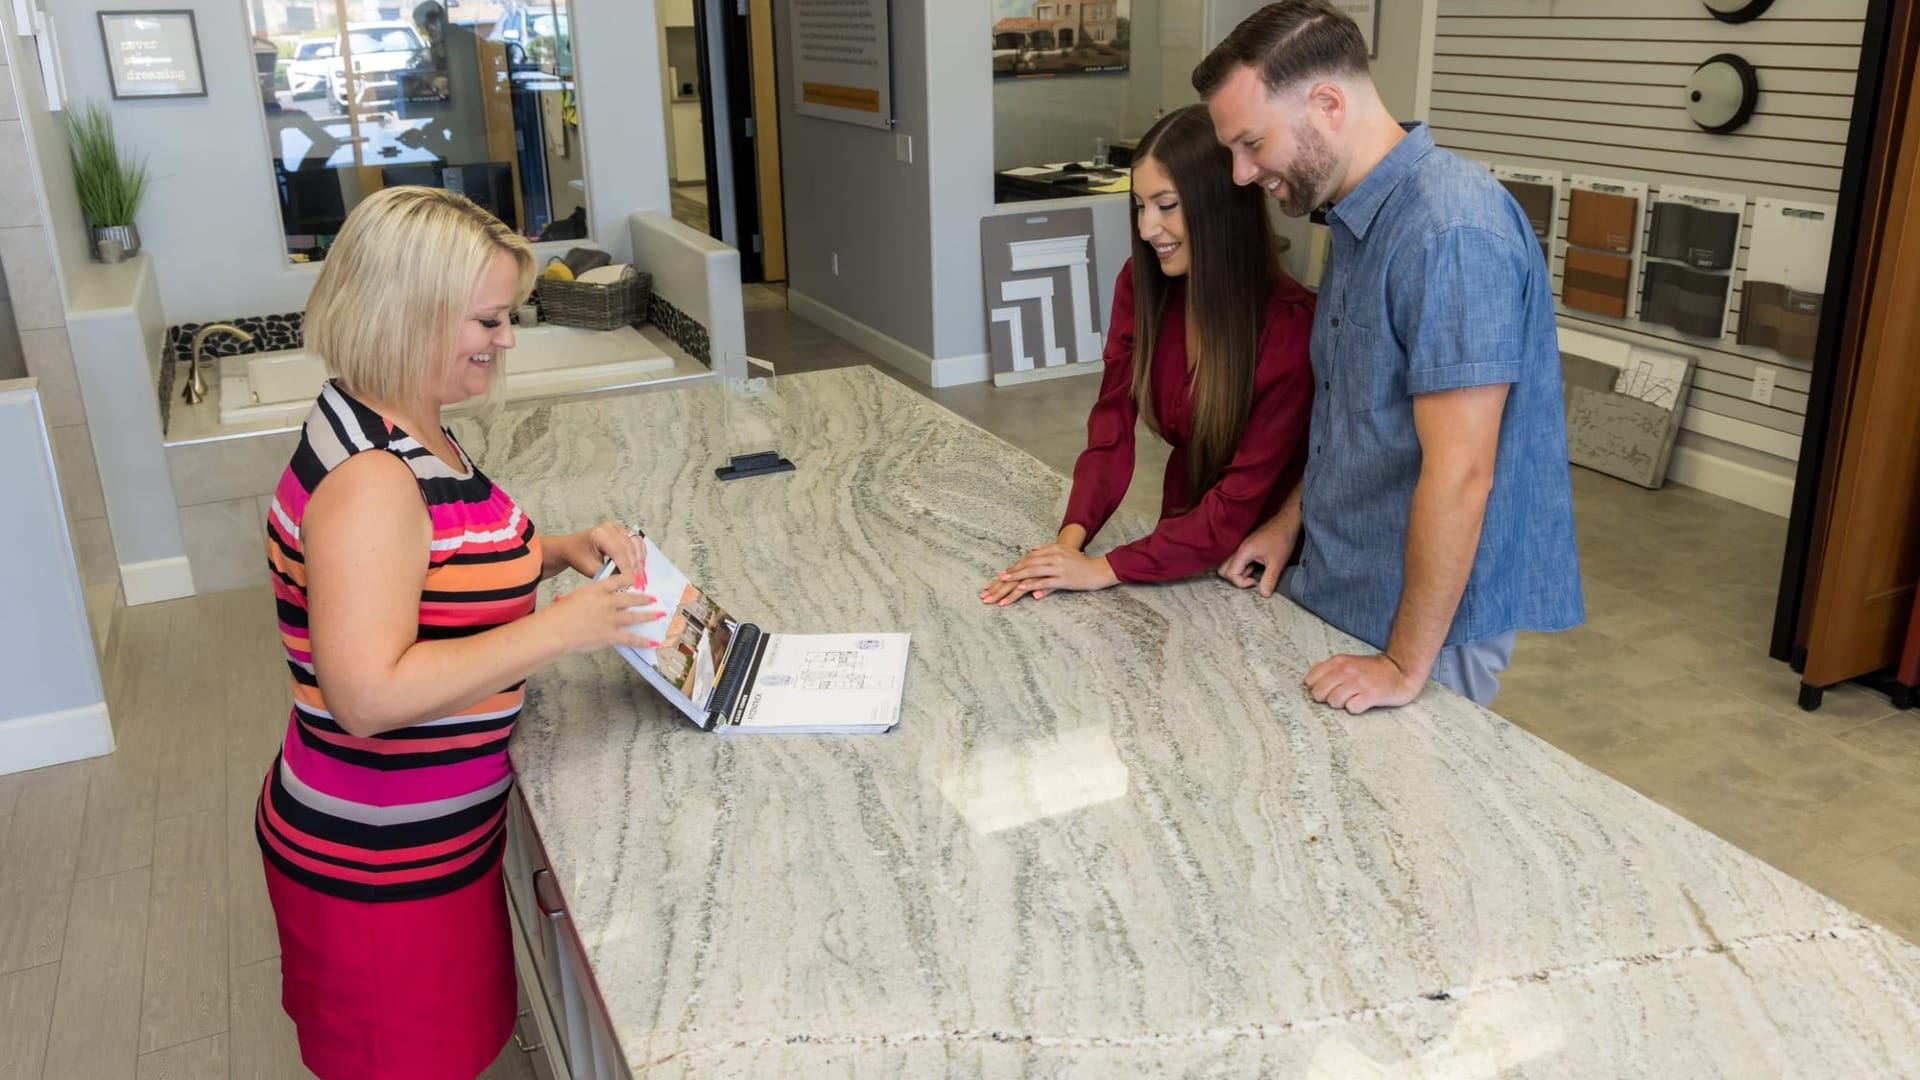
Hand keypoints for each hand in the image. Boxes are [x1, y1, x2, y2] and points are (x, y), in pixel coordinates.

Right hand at [545, 573, 663, 654]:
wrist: (555, 630)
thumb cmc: (557, 615)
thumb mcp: (574, 597)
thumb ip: (588, 598)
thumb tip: (593, 602)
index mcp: (596, 589)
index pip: (617, 580)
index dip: (629, 579)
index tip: (637, 578)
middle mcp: (607, 602)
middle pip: (630, 597)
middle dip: (643, 598)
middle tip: (653, 598)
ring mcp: (610, 618)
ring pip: (634, 616)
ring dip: (649, 615)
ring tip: (659, 614)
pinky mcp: (610, 635)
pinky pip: (630, 638)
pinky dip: (643, 641)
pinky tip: (653, 642)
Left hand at [571, 522, 647, 580]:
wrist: (571, 547)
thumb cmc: (577, 555)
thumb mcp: (588, 568)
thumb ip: (606, 574)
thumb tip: (622, 580)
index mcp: (599, 534)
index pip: (618, 550)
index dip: (627, 567)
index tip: (631, 580)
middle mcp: (610, 528)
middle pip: (629, 547)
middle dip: (634, 565)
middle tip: (637, 580)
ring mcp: (617, 528)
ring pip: (635, 543)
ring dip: (639, 560)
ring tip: (639, 574)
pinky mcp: (622, 532)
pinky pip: (636, 541)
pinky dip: (639, 553)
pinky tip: (639, 564)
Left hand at [980, 544, 1116, 606]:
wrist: (1099, 569)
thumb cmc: (1081, 563)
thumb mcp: (1064, 553)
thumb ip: (1047, 550)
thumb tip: (1031, 551)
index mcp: (1051, 550)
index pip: (1027, 559)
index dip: (1012, 568)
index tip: (999, 577)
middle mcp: (1052, 556)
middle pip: (1025, 565)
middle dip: (1008, 575)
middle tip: (994, 583)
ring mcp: (1057, 567)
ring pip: (1031, 572)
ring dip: (1015, 579)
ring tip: (1001, 586)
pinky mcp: (1063, 578)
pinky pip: (1043, 582)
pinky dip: (1030, 586)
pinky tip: (1020, 590)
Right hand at [1218, 509, 1300, 596]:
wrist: (1286, 522)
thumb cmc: (1281, 538)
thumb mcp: (1277, 562)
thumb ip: (1269, 579)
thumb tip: (1264, 594)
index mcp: (1243, 552)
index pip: (1231, 574)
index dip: (1242, 582)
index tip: (1255, 581)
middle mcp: (1238, 549)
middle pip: (1223, 570)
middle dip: (1236, 578)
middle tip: (1252, 577)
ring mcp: (1240, 546)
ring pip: (1228, 564)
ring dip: (1239, 571)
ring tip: (1255, 570)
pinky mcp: (1245, 546)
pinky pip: (1236, 559)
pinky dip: (1242, 566)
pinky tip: (1256, 564)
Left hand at [1304, 652, 1425, 714]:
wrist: (1400, 670)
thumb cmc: (1371, 670)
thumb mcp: (1347, 662)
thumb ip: (1328, 668)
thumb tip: (1309, 679)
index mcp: (1338, 662)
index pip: (1310, 680)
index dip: (1316, 688)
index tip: (1326, 690)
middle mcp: (1346, 671)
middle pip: (1319, 693)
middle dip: (1326, 698)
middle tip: (1338, 696)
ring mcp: (1359, 683)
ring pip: (1333, 701)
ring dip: (1341, 704)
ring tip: (1352, 699)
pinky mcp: (1371, 695)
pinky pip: (1351, 708)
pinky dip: (1355, 708)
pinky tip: (1362, 702)